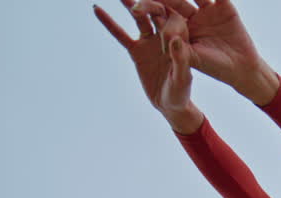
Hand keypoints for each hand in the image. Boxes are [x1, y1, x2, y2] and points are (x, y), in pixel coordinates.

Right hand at [94, 0, 201, 131]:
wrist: (169, 104)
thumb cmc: (181, 92)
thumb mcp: (182, 79)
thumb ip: (181, 60)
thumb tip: (175, 40)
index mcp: (180, 38)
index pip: (173, 19)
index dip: (165, 9)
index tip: (156, 4)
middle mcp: (165, 35)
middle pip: (156, 12)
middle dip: (147, 2)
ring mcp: (150, 41)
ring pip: (139, 18)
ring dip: (130, 5)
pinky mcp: (136, 50)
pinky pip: (120, 34)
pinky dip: (109, 22)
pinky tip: (97, 9)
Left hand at [154, 0, 278, 104]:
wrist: (242, 69)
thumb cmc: (214, 69)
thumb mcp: (194, 63)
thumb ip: (180, 54)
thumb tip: (173, 41)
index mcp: (177, 29)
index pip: (161, 15)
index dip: (148, 8)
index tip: (135, 8)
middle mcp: (189, 15)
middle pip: (173, 0)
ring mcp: (206, 9)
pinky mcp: (224, 5)